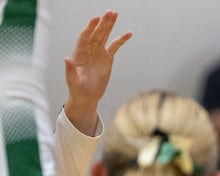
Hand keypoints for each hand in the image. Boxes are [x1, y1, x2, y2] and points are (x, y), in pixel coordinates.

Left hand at [64, 10, 131, 131]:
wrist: (86, 95)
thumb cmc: (77, 89)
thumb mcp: (72, 80)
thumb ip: (70, 69)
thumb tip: (67, 59)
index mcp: (80, 52)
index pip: (85, 36)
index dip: (91, 27)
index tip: (96, 19)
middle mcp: (89, 49)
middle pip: (97, 32)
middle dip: (103, 22)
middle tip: (110, 12)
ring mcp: (98, 52)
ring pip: (105, 35)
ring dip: (110, 25)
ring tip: (115, 14)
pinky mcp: (107, 58)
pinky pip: (115, 46)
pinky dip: (121, 40)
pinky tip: (128, 34)